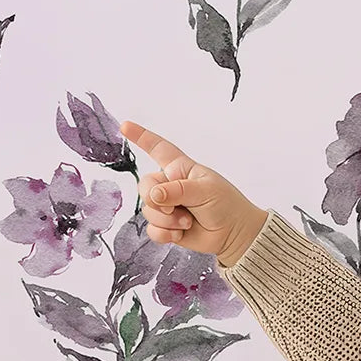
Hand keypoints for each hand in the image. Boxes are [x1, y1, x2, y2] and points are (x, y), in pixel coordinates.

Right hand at [119, 121, 266, 264]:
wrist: (235, 234)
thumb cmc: (226, 205)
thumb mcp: (205, 190)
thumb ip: (176, 190)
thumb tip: (153, 196)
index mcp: (180, 168)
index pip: (157, 148)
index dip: (141, 136)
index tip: (125, 126)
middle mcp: (170, 185)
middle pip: (144, 185)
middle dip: (155, 198)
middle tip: (175, 208)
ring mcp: (167, 206)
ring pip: (148, 210)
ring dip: (167, 220)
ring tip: (189, 221)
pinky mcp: (167, 226)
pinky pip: (152, 230)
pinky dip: (165, 234)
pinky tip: (180, 233)